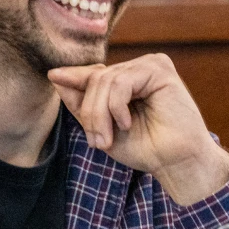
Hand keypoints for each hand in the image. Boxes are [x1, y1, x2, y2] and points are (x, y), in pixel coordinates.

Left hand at [50, 54, 228, 205]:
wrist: (175, 163)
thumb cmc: (144, 147)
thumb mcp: (102, 127)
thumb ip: (82, 103)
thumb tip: (55, 76)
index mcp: (128, 80)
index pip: (94, 74)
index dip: (73, 78)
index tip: (52, 76)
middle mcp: (138, 69)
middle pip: (96, 79)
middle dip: (90, 113)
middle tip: (97, 142)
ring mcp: (150, 65)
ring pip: (105, 81)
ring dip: (100, 114)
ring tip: (107, 139)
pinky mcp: (160, 69)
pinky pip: (121, 82)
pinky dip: (116, 106)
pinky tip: (125, 123)